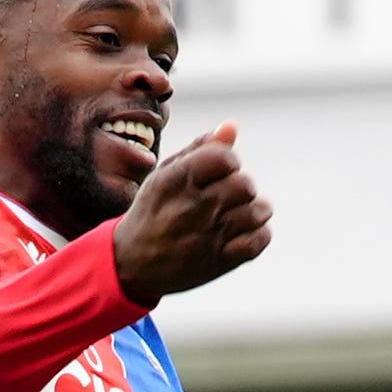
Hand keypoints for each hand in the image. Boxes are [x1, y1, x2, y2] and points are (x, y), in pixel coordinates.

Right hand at [112, 122, 273, 301]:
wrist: (132, 265)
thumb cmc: (153, 212)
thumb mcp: (165, 175)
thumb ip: (199, 149)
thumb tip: (232, 126)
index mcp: (174, 182)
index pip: (224, 158)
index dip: (229, 162)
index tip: (221, 172)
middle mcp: (190, 208)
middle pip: (244, 184)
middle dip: (242, 187)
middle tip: (229, 196)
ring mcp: (206, 237)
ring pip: (256, 212)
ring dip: (256, 210)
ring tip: (242, 213)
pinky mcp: (218, 262)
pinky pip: (258, 241)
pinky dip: (259, 234)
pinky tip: (245, 233)